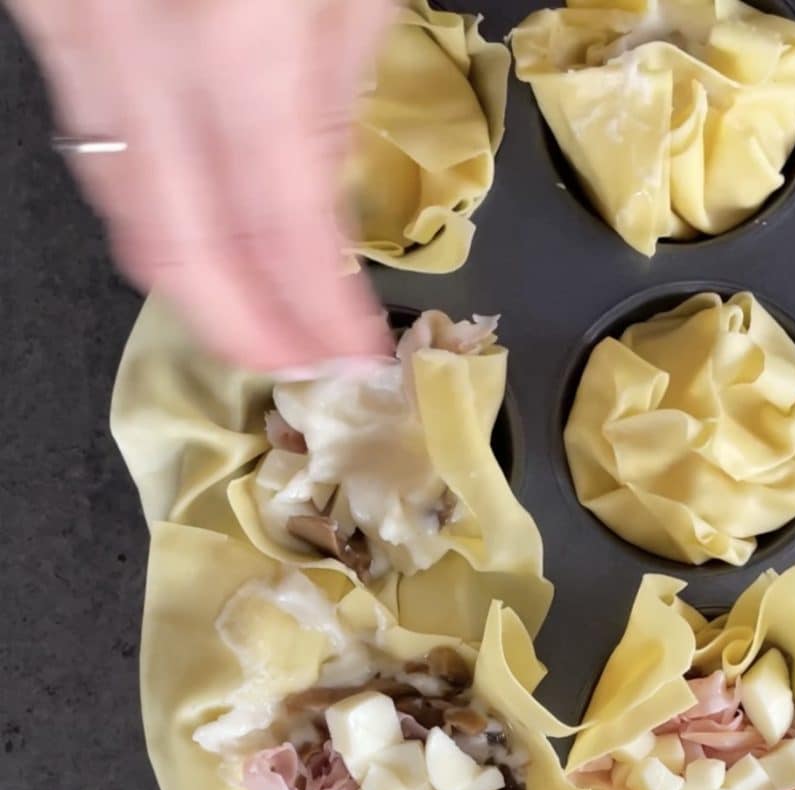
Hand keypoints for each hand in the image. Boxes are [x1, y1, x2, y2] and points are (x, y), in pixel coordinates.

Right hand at [7, 0, 394, 370]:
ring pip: (128, 215)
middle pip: (180, 251)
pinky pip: (104, 157)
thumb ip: (334, 101)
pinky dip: (162, 225)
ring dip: (203, 292)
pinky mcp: (53, 21)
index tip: (354, 350)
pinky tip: (212, 253)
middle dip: (247, 333)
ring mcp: (74, 29)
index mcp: (240, 30)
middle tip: (299, 363)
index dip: (320, 310)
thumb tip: (324, 225)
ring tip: (265, 325)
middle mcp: (134, 38)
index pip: (283, 225)